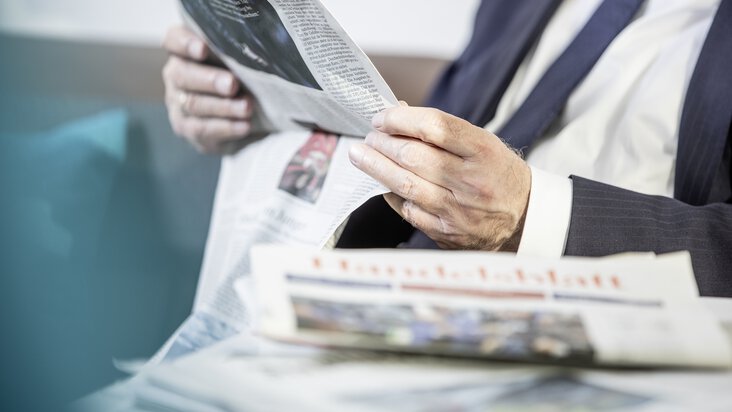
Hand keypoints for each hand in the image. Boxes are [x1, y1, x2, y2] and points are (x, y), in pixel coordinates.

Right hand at [162, 26, 253, 152]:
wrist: (244, 116)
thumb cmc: (242, 78)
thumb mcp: (240, 62)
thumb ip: (238, 55)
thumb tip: (256, 53)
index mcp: (184, 50)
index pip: (174, 40)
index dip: (185, 43)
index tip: (203, 48)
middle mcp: (175, 74)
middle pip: (183, 74)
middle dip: (210, 80)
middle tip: (232, 84)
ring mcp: (177, 102)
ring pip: (193, 104)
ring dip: (223, 106)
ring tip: (246, 107)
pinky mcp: (186, 127)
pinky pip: (202, 129)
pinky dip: (226, 127)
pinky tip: (244, 126)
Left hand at [348, 106, 530, 251]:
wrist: (525, 219)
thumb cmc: (497, 174)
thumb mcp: (481, 144)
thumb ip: (441, 131)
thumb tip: (397, 113)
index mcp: (483, 151)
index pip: (435, 126)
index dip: (400, 118)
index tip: (382, 118)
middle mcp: (471, 181)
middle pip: (413, 155)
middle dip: (382, 142)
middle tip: (369, 137)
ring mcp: (458, 210)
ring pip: (404, 184)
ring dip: (376, 166)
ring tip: (361, 154)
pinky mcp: (447, 232)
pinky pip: (408, 210)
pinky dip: (392, 194)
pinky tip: (383, 183)